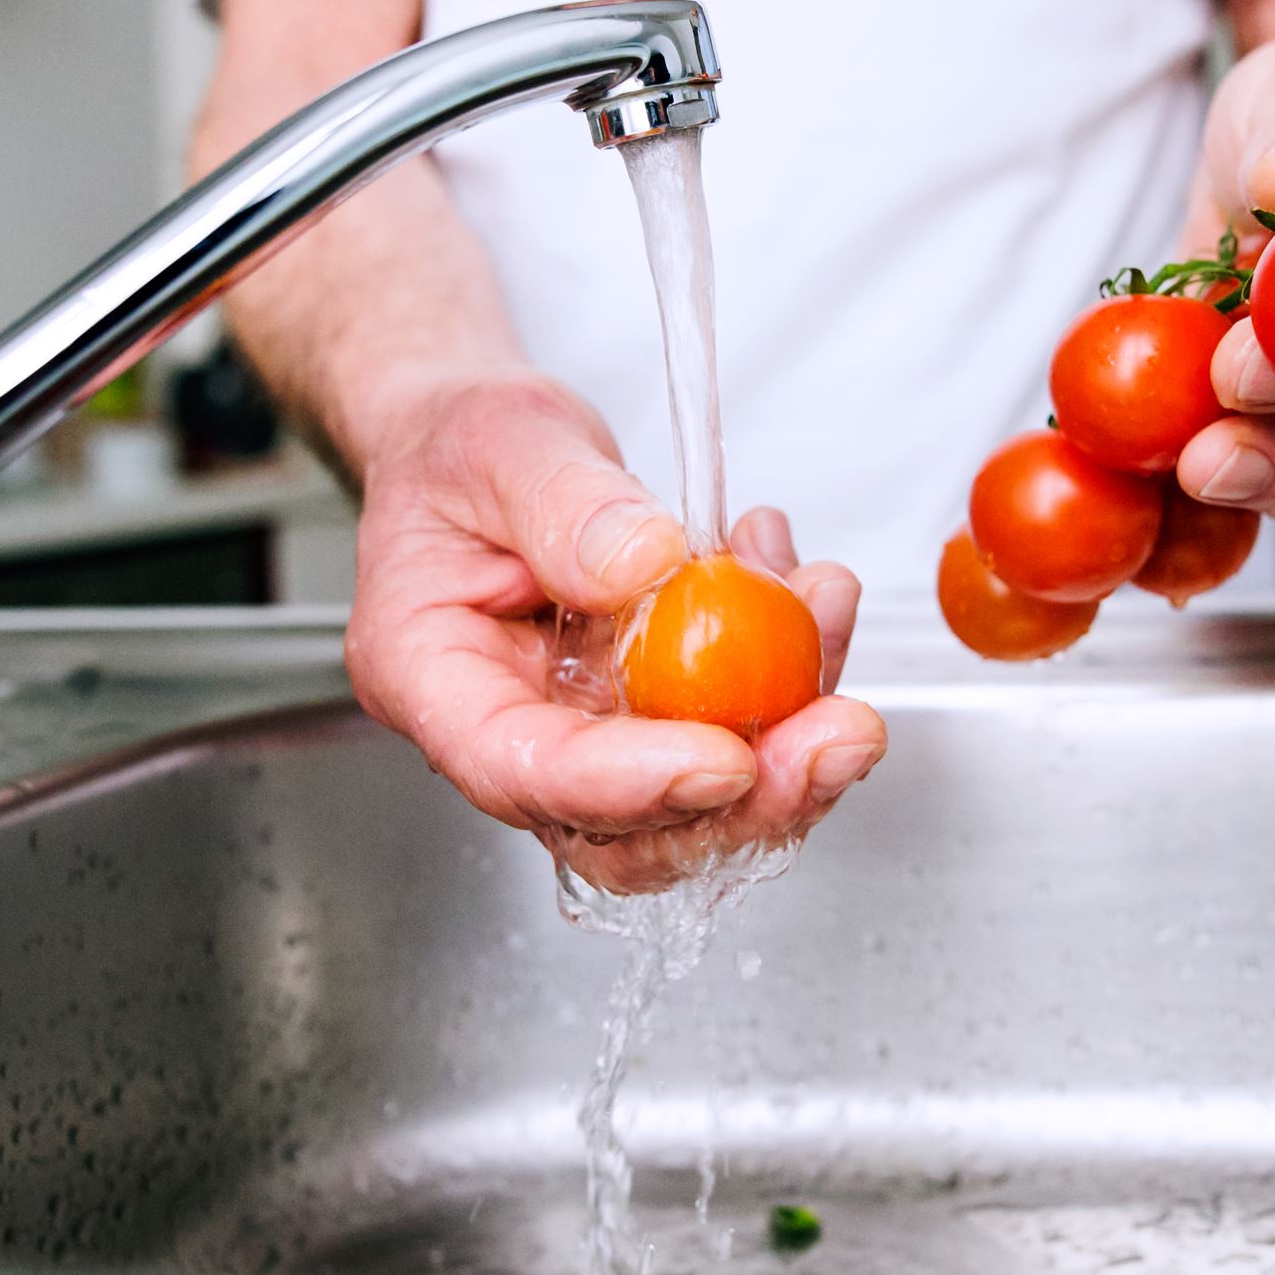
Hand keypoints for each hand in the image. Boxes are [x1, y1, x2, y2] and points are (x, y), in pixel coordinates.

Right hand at [343, 367, 885, 894]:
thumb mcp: (497, 443)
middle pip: (630, 831)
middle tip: (839, 734)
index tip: (723, 759)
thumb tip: (645, 566)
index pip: (525, 772)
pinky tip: (804, 587)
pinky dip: (794, 669)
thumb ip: (562, 504)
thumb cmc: (455, 454)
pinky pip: (737, 727)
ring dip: (792, 730)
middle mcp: (513, 733)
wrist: (476, 453)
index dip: (628, 786)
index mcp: (434, 682)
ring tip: (826, 605)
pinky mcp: (654, 715)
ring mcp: (590, 735)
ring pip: (702, 800)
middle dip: (750, 801)